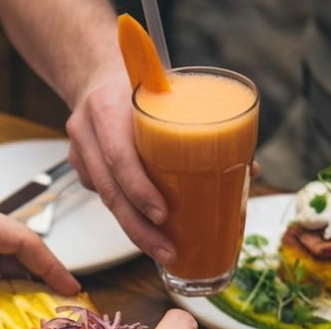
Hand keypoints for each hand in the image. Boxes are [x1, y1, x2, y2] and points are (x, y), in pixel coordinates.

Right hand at [66, 71, 263, 266]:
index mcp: (108, 106)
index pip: (120, 155)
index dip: (140, 188)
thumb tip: (251, 170)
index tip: (163, 214)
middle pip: (110, 190)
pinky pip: (104, 196)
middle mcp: (87, 130)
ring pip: (106, 199)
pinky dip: (128, 214)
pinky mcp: (80, 167)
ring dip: (136, 230)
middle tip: (167, 249)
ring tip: (162, 251)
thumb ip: (204, 127)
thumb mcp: (170, 94)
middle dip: (140, 227)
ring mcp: (80, 151)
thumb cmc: (142, 87)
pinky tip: (147, 229)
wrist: (96, 75)